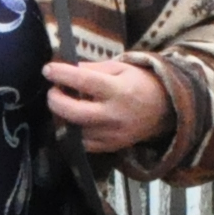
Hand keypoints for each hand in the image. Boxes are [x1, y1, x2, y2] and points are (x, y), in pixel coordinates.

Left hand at [43, 55, 171, 153]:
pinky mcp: (110, 147)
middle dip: (55, 101)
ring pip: (75, 130)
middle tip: (53, 91)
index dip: (62, 75)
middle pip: (74, 113)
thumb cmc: (141, 83)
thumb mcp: (121, 67)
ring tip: (64, 103)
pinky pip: (82, 143)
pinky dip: (73, 131)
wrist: (165, 110)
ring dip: (63, 116)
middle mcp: (114, 115)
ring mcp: (111, 134)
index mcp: (118, 90)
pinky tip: (74, 119)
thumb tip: (67, 70)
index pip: (83, 81)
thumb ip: (93, 68)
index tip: (48, 70)